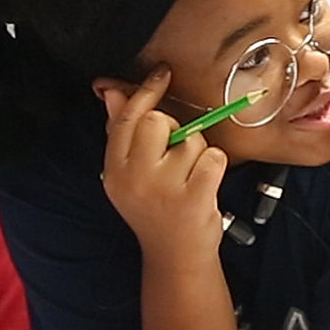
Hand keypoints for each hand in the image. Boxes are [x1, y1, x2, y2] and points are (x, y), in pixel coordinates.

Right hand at [97, 68, 227, 258]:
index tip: (162, 73)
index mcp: (114, 169)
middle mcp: (133, 178)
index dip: (145, 92)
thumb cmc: (156, 208)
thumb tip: (114, 90)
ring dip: (199, 153)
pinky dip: (215, 166)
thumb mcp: (130, 174)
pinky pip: (213, 157)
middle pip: (160, 121)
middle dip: (176, 131)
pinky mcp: (193, 199)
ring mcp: (163, 189)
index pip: (127, 118)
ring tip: (190, 178)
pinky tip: (206, 185)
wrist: (175, 256)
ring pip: (192, 139)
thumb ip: (123, 133)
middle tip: (177, 159)